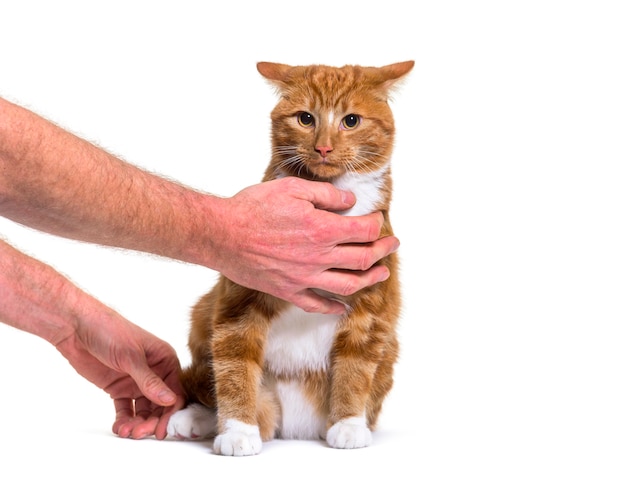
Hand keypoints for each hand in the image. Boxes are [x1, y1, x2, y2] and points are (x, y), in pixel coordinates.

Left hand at [54, 306, 183, 438]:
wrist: (78, 328)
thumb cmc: (110, 333)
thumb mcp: (131, 357)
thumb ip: (149, 381)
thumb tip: (171, 400)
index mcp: (164, 360)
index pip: (174, 391)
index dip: (170, 412)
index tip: (162, 430)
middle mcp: (155, 372)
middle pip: (160, 404)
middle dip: (152, 420)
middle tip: (140, 434)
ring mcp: (137, 381)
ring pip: (144, 409)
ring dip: (138, 422)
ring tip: (125, 431)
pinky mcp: (120, 388)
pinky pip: (126, 408)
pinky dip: (124, 419)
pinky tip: (119, 427)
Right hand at [211, 177, 399, 313]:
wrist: (221, 234)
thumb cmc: (253, 208)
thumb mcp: (292, 188)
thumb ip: (326, 195)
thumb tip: (350, 202)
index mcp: (322, 229)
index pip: (363, 231)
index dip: (377, 225)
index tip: (378, 220)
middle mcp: (318, 257)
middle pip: (363, 259)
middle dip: (383, 250)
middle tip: (392, 245)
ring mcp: (304, 278)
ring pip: (348, 285)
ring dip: (370, 280)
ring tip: (382, 273)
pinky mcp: (288, 291)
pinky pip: (318, 305)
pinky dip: (334, 307)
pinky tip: (344, 306)